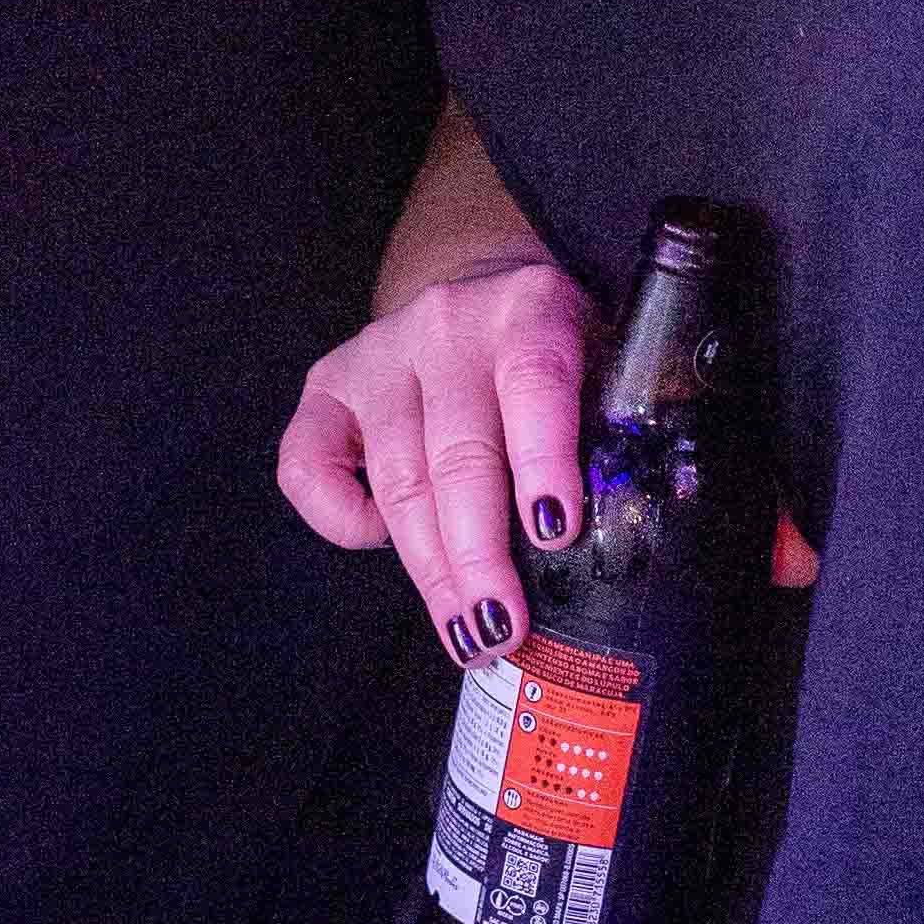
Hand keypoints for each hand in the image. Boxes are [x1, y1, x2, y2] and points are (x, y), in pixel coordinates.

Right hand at [279, 246, 595, 658]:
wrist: (484, 292)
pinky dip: (343, 522)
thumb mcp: (602, 364)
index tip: (553, 533)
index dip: (542, 459)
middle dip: (479, 556)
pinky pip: (308, 467)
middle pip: (457, 454)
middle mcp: (447, 324)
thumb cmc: (554, 354)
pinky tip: (387, 545)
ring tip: (466, 630)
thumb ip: (610, 430)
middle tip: (503, 628)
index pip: (534, 380)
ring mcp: (380, 352)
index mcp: (530, 307)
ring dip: (431, 567)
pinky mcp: (328, 383)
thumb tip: (615, 547)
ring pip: (396, 478)